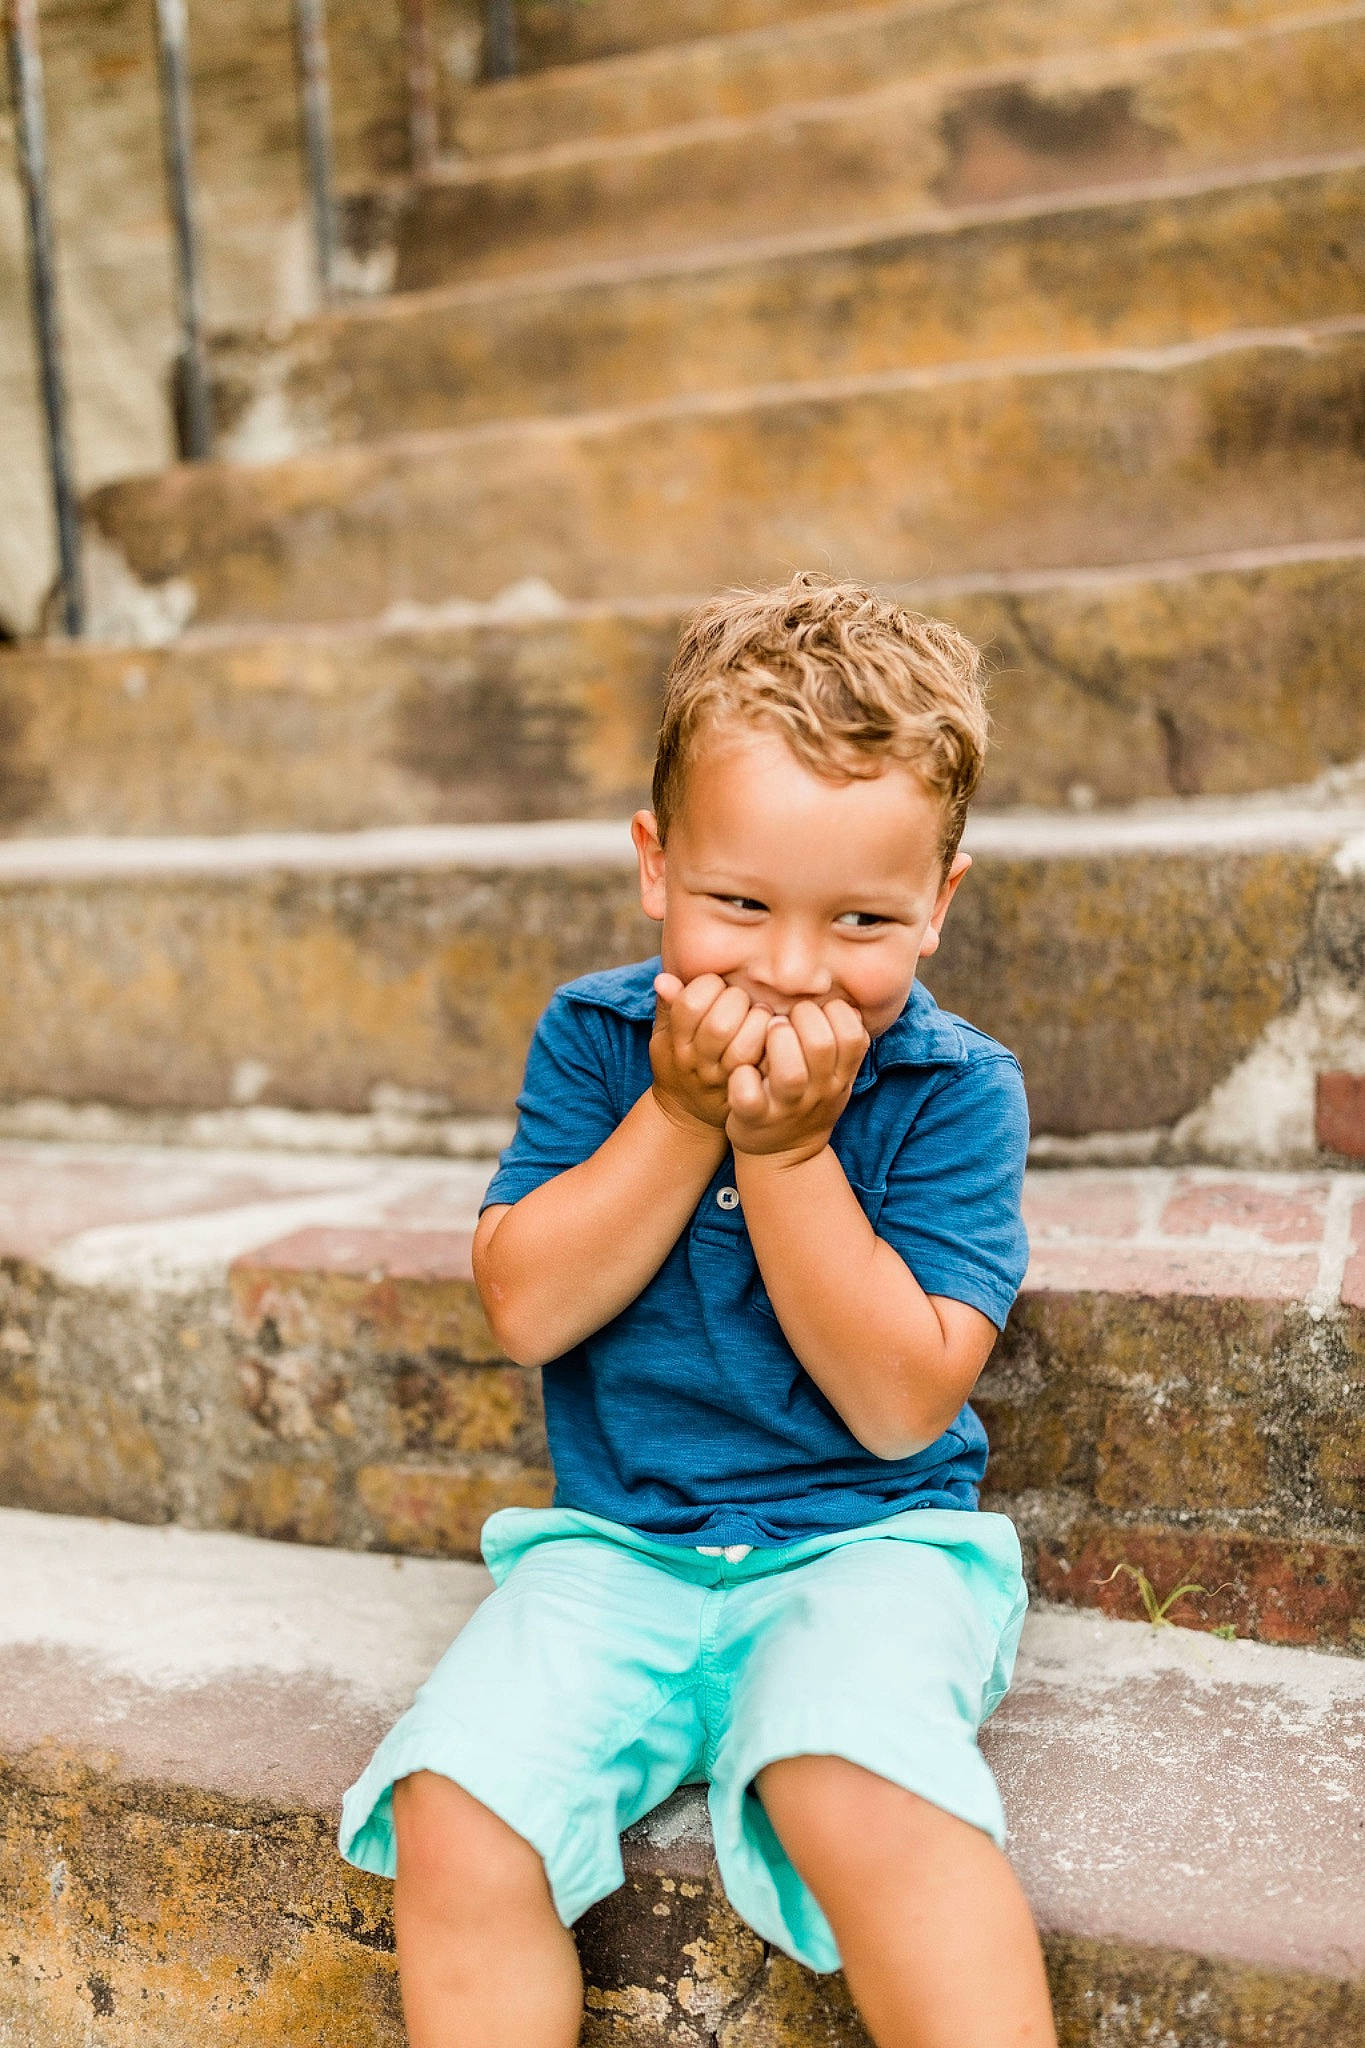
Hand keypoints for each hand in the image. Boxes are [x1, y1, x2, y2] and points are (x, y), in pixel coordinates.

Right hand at [650, 972, 773, 1131]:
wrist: (687, 1114)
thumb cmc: (679, 1062)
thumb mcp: (664, 1036)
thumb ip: (668, 1006)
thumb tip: (663, 978)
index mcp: (676, 1041)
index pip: (690, 1004)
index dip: (708, 985)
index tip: (716, 985)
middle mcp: (697, 1062)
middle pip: (719, 1025)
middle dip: (737, 1001)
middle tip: (743, 1000)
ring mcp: (723, 1079)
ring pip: (744, 1047)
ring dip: (758, 1022)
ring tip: (760, 1015)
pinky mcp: (747, 1090)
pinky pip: (763, 1065)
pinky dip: (772, 1043)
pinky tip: (772, 1033)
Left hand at [726, 998, 868, 1161]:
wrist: (785, 1156)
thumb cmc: (807, 1098)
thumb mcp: (834, 1073)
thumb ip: (839, 1039)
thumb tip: (841, 994)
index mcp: (840, 1074)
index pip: (853, 1032)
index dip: (832, 1012)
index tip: (814, 1014)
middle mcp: (819, 1091)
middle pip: (821, 1043)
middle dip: (800, 1020)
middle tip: (784, 1022)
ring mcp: (787, 1106)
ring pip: (790, 1071)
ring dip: (775, 1043)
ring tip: (766, 1036)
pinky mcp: (754, 1119)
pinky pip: (749, 1097)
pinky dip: (742, 1078)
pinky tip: (741, 1070)